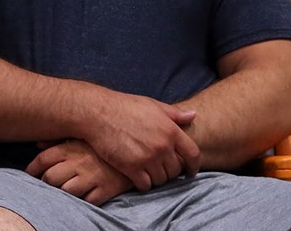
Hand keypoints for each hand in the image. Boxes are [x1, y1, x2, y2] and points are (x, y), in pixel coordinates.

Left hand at [27, 139, 131, 205]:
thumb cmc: (102, 145)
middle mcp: (78, 163)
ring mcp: (92, 177)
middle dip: (46, 183)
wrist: (134, 151)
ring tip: (64, 190)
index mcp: (70, 148)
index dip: (32, 169)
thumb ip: (58, 142)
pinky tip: (83, 196)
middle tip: (47, 184)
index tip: (29, 174)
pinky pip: (88, 201)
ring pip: (66, 191)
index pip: (43, 159)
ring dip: (63, 192)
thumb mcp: (79, 138)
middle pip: (51, 178)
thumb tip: (37, 144)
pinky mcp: (106, 189)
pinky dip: (83, 201)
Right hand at [82, 92, 199, 190]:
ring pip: (161, 180)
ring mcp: (147, 158)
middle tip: (159, 167)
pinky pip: (145, 185)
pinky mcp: (131, 167)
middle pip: (176, 170)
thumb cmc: (123, 107)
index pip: (193, 155)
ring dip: (155, 178)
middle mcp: (162, 146)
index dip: (194, 166)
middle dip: (169, 171)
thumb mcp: (152, 105)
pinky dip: (142, 183)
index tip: (190, 171)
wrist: (96, 113)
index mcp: (170, 130)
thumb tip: (193, 115)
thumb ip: (174, 113)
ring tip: (146, 171)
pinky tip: (136, 176)